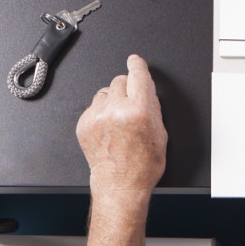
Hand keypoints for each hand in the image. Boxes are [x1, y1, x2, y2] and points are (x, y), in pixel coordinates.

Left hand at [76, 55, 167, 199]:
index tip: (135, 60)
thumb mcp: (160, 131)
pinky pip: (93, 106)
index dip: (137, 65)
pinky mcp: (84, 124)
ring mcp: (97, 117)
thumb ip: (152, 105)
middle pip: (120, 80)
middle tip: (131, 104)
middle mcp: (116, 110)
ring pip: (105, 91)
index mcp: (139, 110)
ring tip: (118, 118)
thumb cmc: (143, 164)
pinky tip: (108, 128)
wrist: (120, 184)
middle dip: (127, 88)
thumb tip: (145, 87)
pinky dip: (101, 112)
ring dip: (112, 99)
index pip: (137, 74)